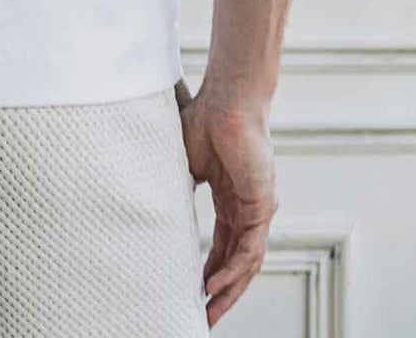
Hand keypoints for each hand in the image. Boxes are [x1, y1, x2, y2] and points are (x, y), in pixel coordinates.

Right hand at [174, 78, 278, 327]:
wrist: (226, 100)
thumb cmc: (204, 121)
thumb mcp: (184, 165)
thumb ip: (177, 188)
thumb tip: (153, 206)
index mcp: (229, 198)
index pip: (222, 246)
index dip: (208, 272)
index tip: (192, 293)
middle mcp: (246, 208)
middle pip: (235, 263)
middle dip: (219, 293)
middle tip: (202, 318)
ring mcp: (256, 208)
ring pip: (244, 263)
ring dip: (227, 291)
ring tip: (208, 313)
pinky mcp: (262, 205)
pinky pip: (248, 249)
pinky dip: (232, 271)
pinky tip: (213, 287)